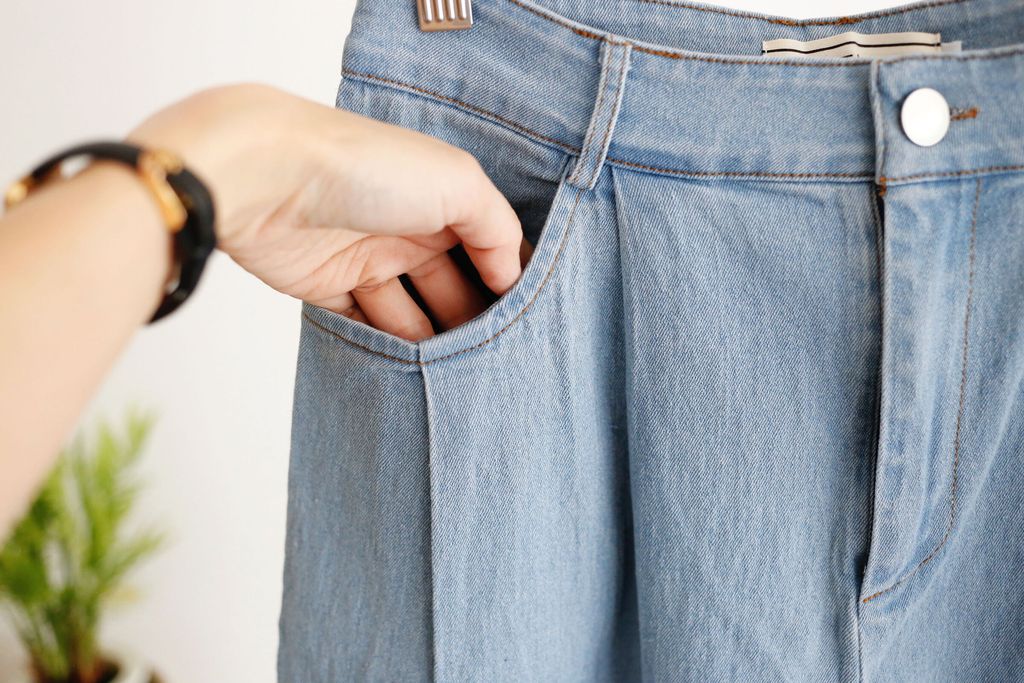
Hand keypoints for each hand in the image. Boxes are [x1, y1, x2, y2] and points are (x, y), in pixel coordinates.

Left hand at [128, 84, 524, 340]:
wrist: (266, 179)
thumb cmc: (365, 168)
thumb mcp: (458, 183)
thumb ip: (497, 227)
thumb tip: (511, 274)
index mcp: (441, 196)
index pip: (488, 245)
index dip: (507, 282)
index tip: (527, 325)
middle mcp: (407, 226)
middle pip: (453, 285)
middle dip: (473, 321)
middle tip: (496, 363)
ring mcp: (366, 257)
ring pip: (412, 312)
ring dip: (434, 343)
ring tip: (460, 378)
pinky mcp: (327, 286)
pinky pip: (366, 326)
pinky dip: (388, 349)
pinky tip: (414, 373)